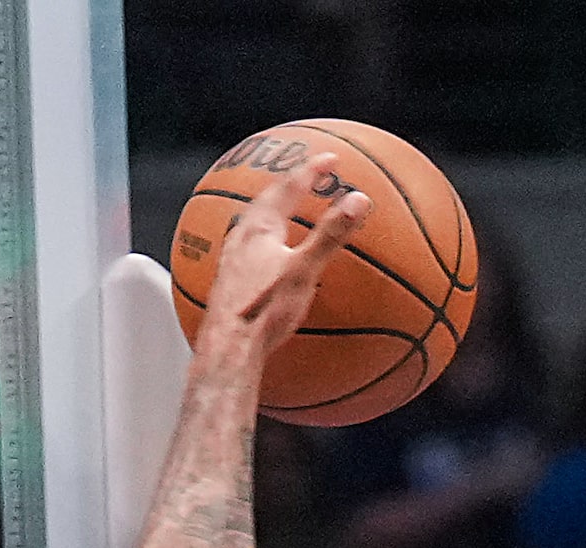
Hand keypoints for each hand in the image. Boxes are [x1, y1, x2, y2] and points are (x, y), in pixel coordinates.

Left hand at [198, 154, 373, 361]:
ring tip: (281, 212)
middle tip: (303, 178)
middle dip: (286, 187)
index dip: (311, 171)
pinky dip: (259, 244)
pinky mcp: (227, 286)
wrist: (227, 350)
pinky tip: (263, 260)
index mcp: (260, 229)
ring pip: (250, 226)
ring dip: (269, 214)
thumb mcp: (304, 271)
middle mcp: (240, 239)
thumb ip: (330, 235)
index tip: (330, 159)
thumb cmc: (261, 311)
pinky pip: (244, 252)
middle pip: (264, 202)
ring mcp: (230, 262)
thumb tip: (358, 200)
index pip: (288, 188)